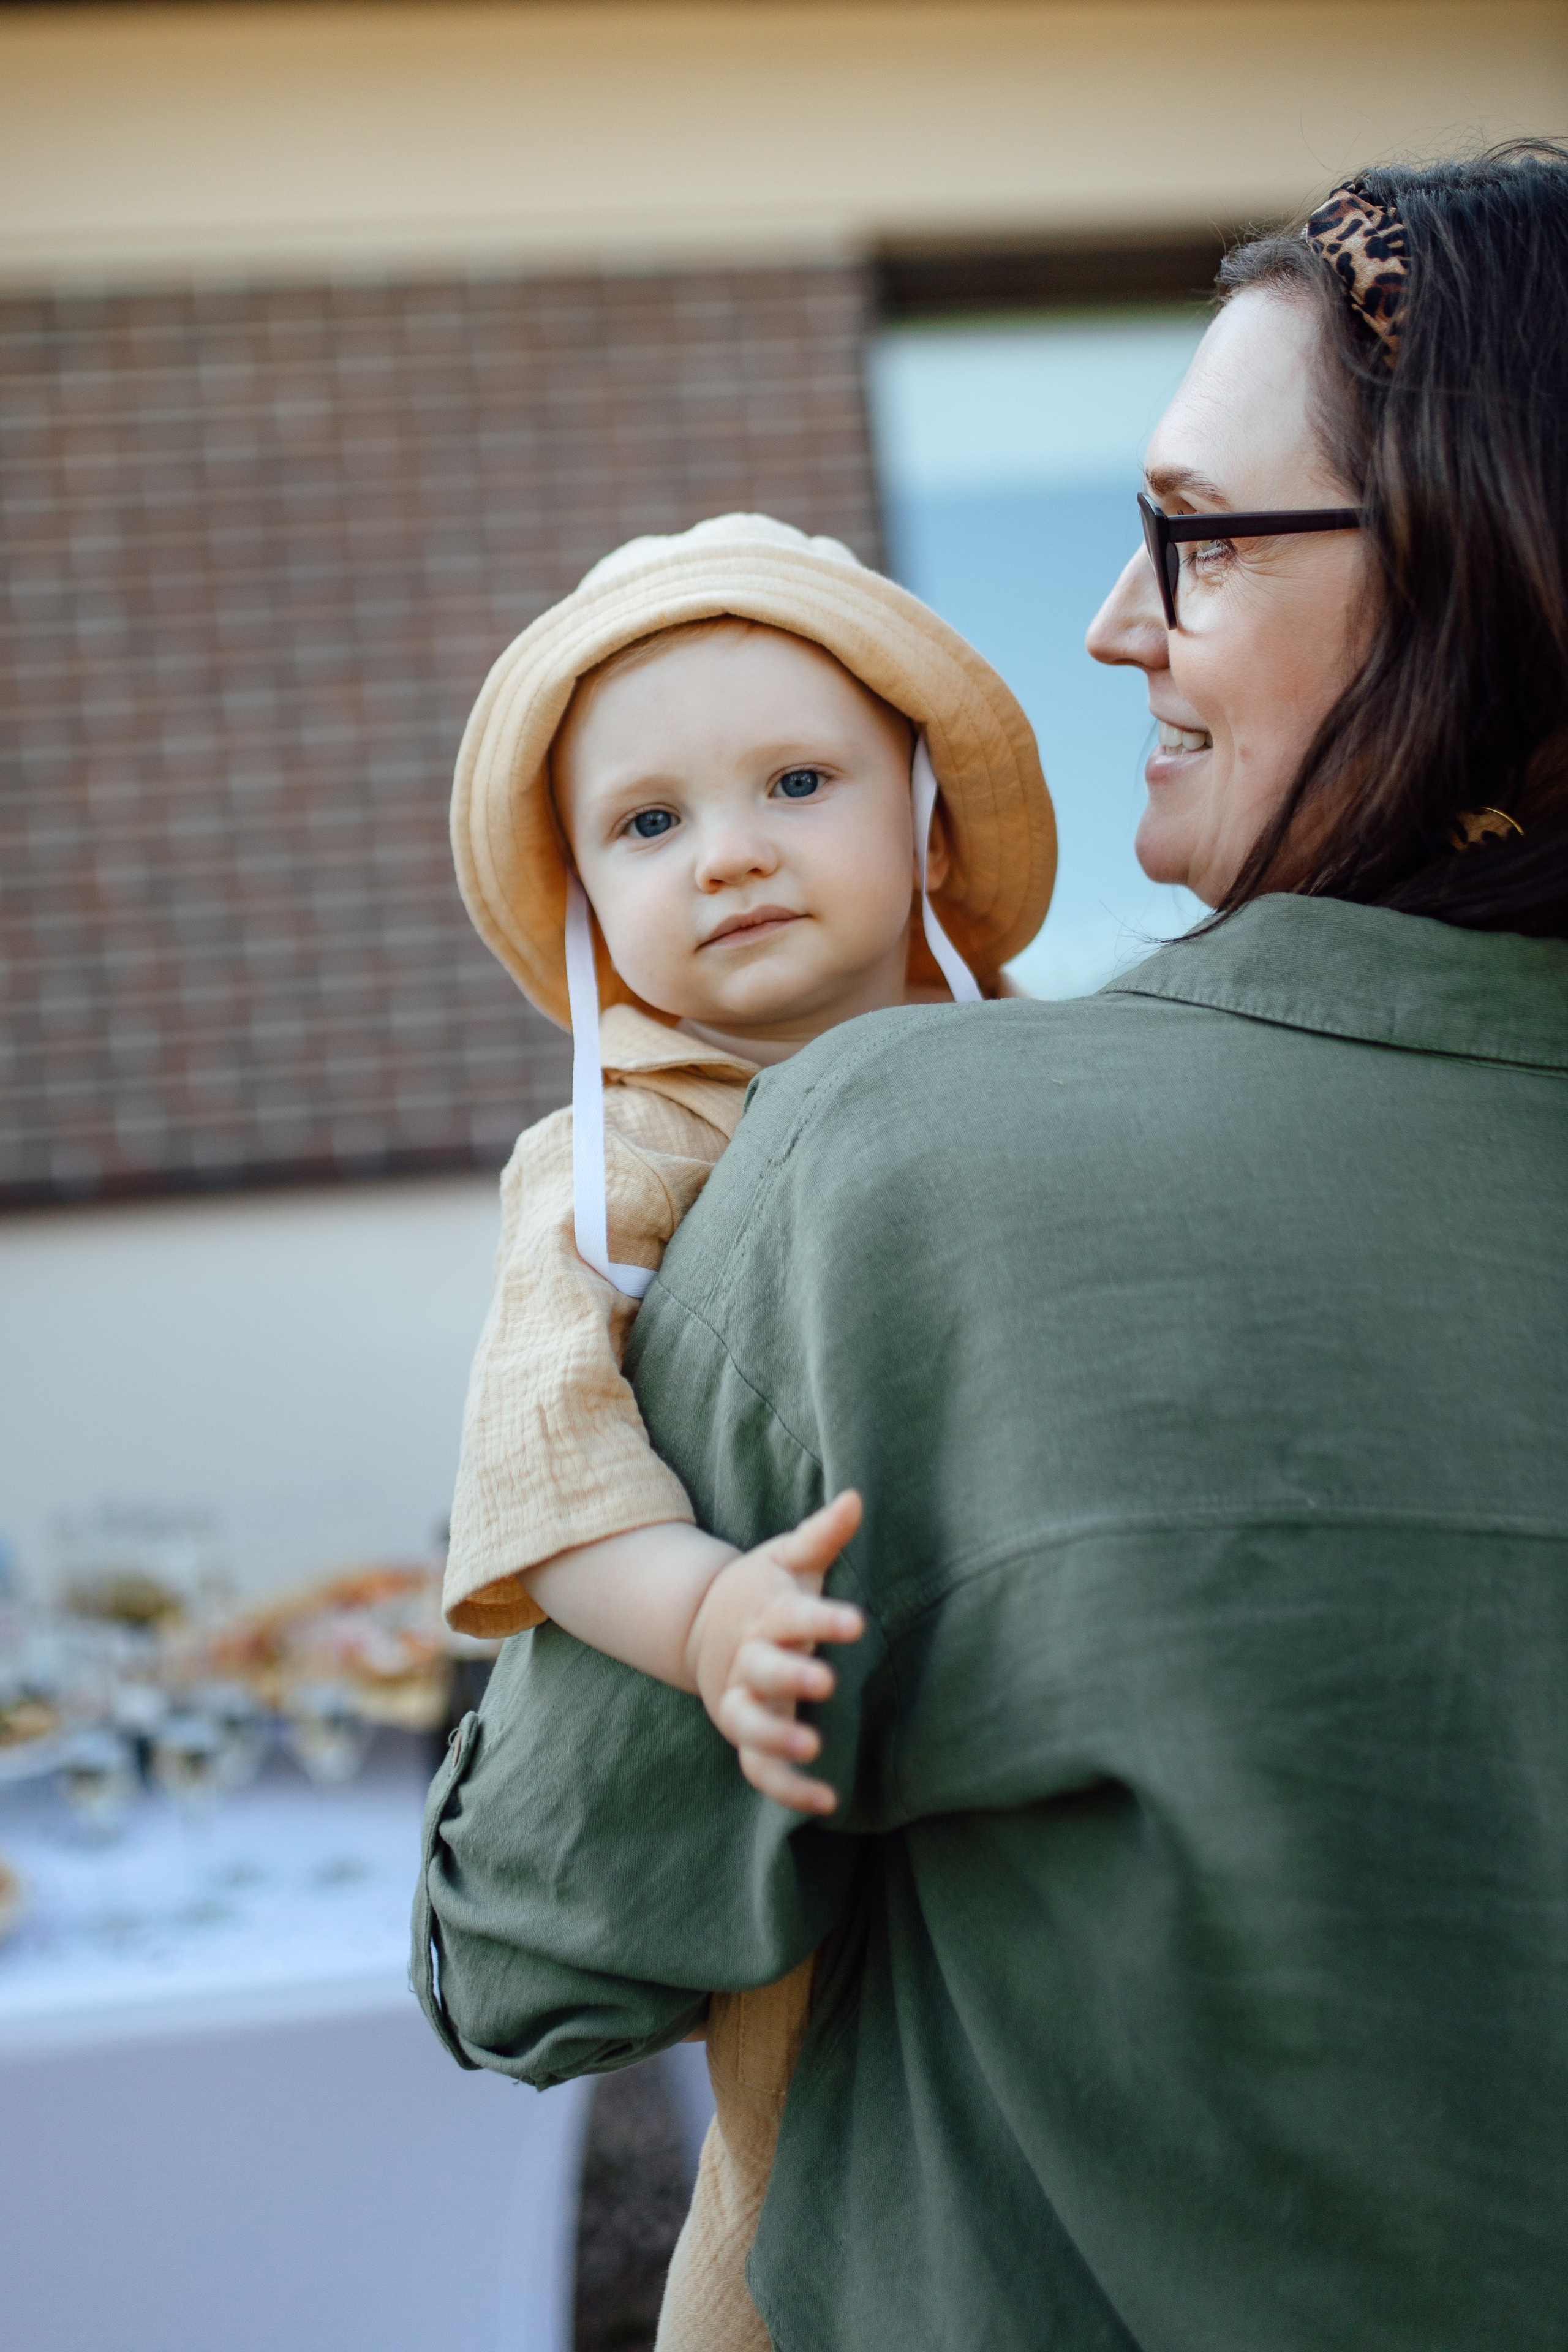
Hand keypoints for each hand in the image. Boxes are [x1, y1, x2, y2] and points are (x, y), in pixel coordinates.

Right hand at [687, 1491, 863, 1814]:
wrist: (705, 1624)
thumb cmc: (763, 1589)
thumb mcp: (788, 1557)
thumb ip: (822, 1536)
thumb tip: (857, 1497)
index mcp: (767, 1615)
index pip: (793, 1615)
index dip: (822, 1620)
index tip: (856, 1623)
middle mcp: (751, 1661)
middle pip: (763, 1672)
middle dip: (790, 1678)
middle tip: (824, 1683)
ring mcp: (743, 1701)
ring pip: (751, 1726)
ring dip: (777, 1739)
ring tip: (813, 1750)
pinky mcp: (745, 1737)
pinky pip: (759, 1771)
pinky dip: (786, 1790)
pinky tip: (827, 1803)